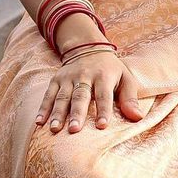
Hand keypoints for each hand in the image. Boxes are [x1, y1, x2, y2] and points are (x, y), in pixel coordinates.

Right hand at [34, 49, 148, 132]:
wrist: (88, 47)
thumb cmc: (111, 70)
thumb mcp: (125, 78)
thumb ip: (130, 98)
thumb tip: (138, 117)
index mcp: (104, 76)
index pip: (104, 95)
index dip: (103, 110)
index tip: (102, 126)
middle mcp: (84, 76)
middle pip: (80, 96)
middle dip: (77, 113)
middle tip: (74, 130)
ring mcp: (68, 78)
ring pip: (62, 96)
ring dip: (57, 113)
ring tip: (55, 129)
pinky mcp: (56, 80)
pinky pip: (48, 95)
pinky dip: (43, 108)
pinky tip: (39, 122)